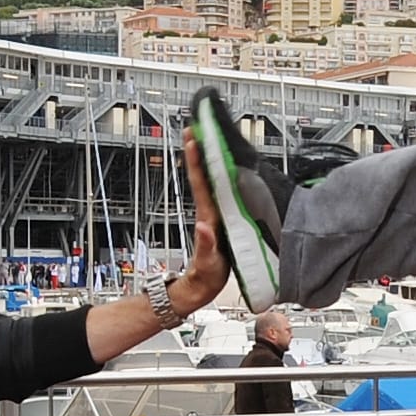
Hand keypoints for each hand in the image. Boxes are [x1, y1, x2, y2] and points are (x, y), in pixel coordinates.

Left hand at [178, 141, 232, 305]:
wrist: (202, 288)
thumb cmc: (205, 278)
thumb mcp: (207, 265)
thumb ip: (205, 246)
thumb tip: (202, 227)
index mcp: (208, 218)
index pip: (201, 184)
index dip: (197, 162)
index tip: (194, 140)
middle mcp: (209, 212)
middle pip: (203, 176)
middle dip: (199, 151)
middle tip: (197, 126)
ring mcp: (214, 215)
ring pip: (209, 181)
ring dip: (207, 159)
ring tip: (206, 138)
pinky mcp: (219, 220)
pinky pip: (217, 192)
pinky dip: (218, 176)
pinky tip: (221, 167)